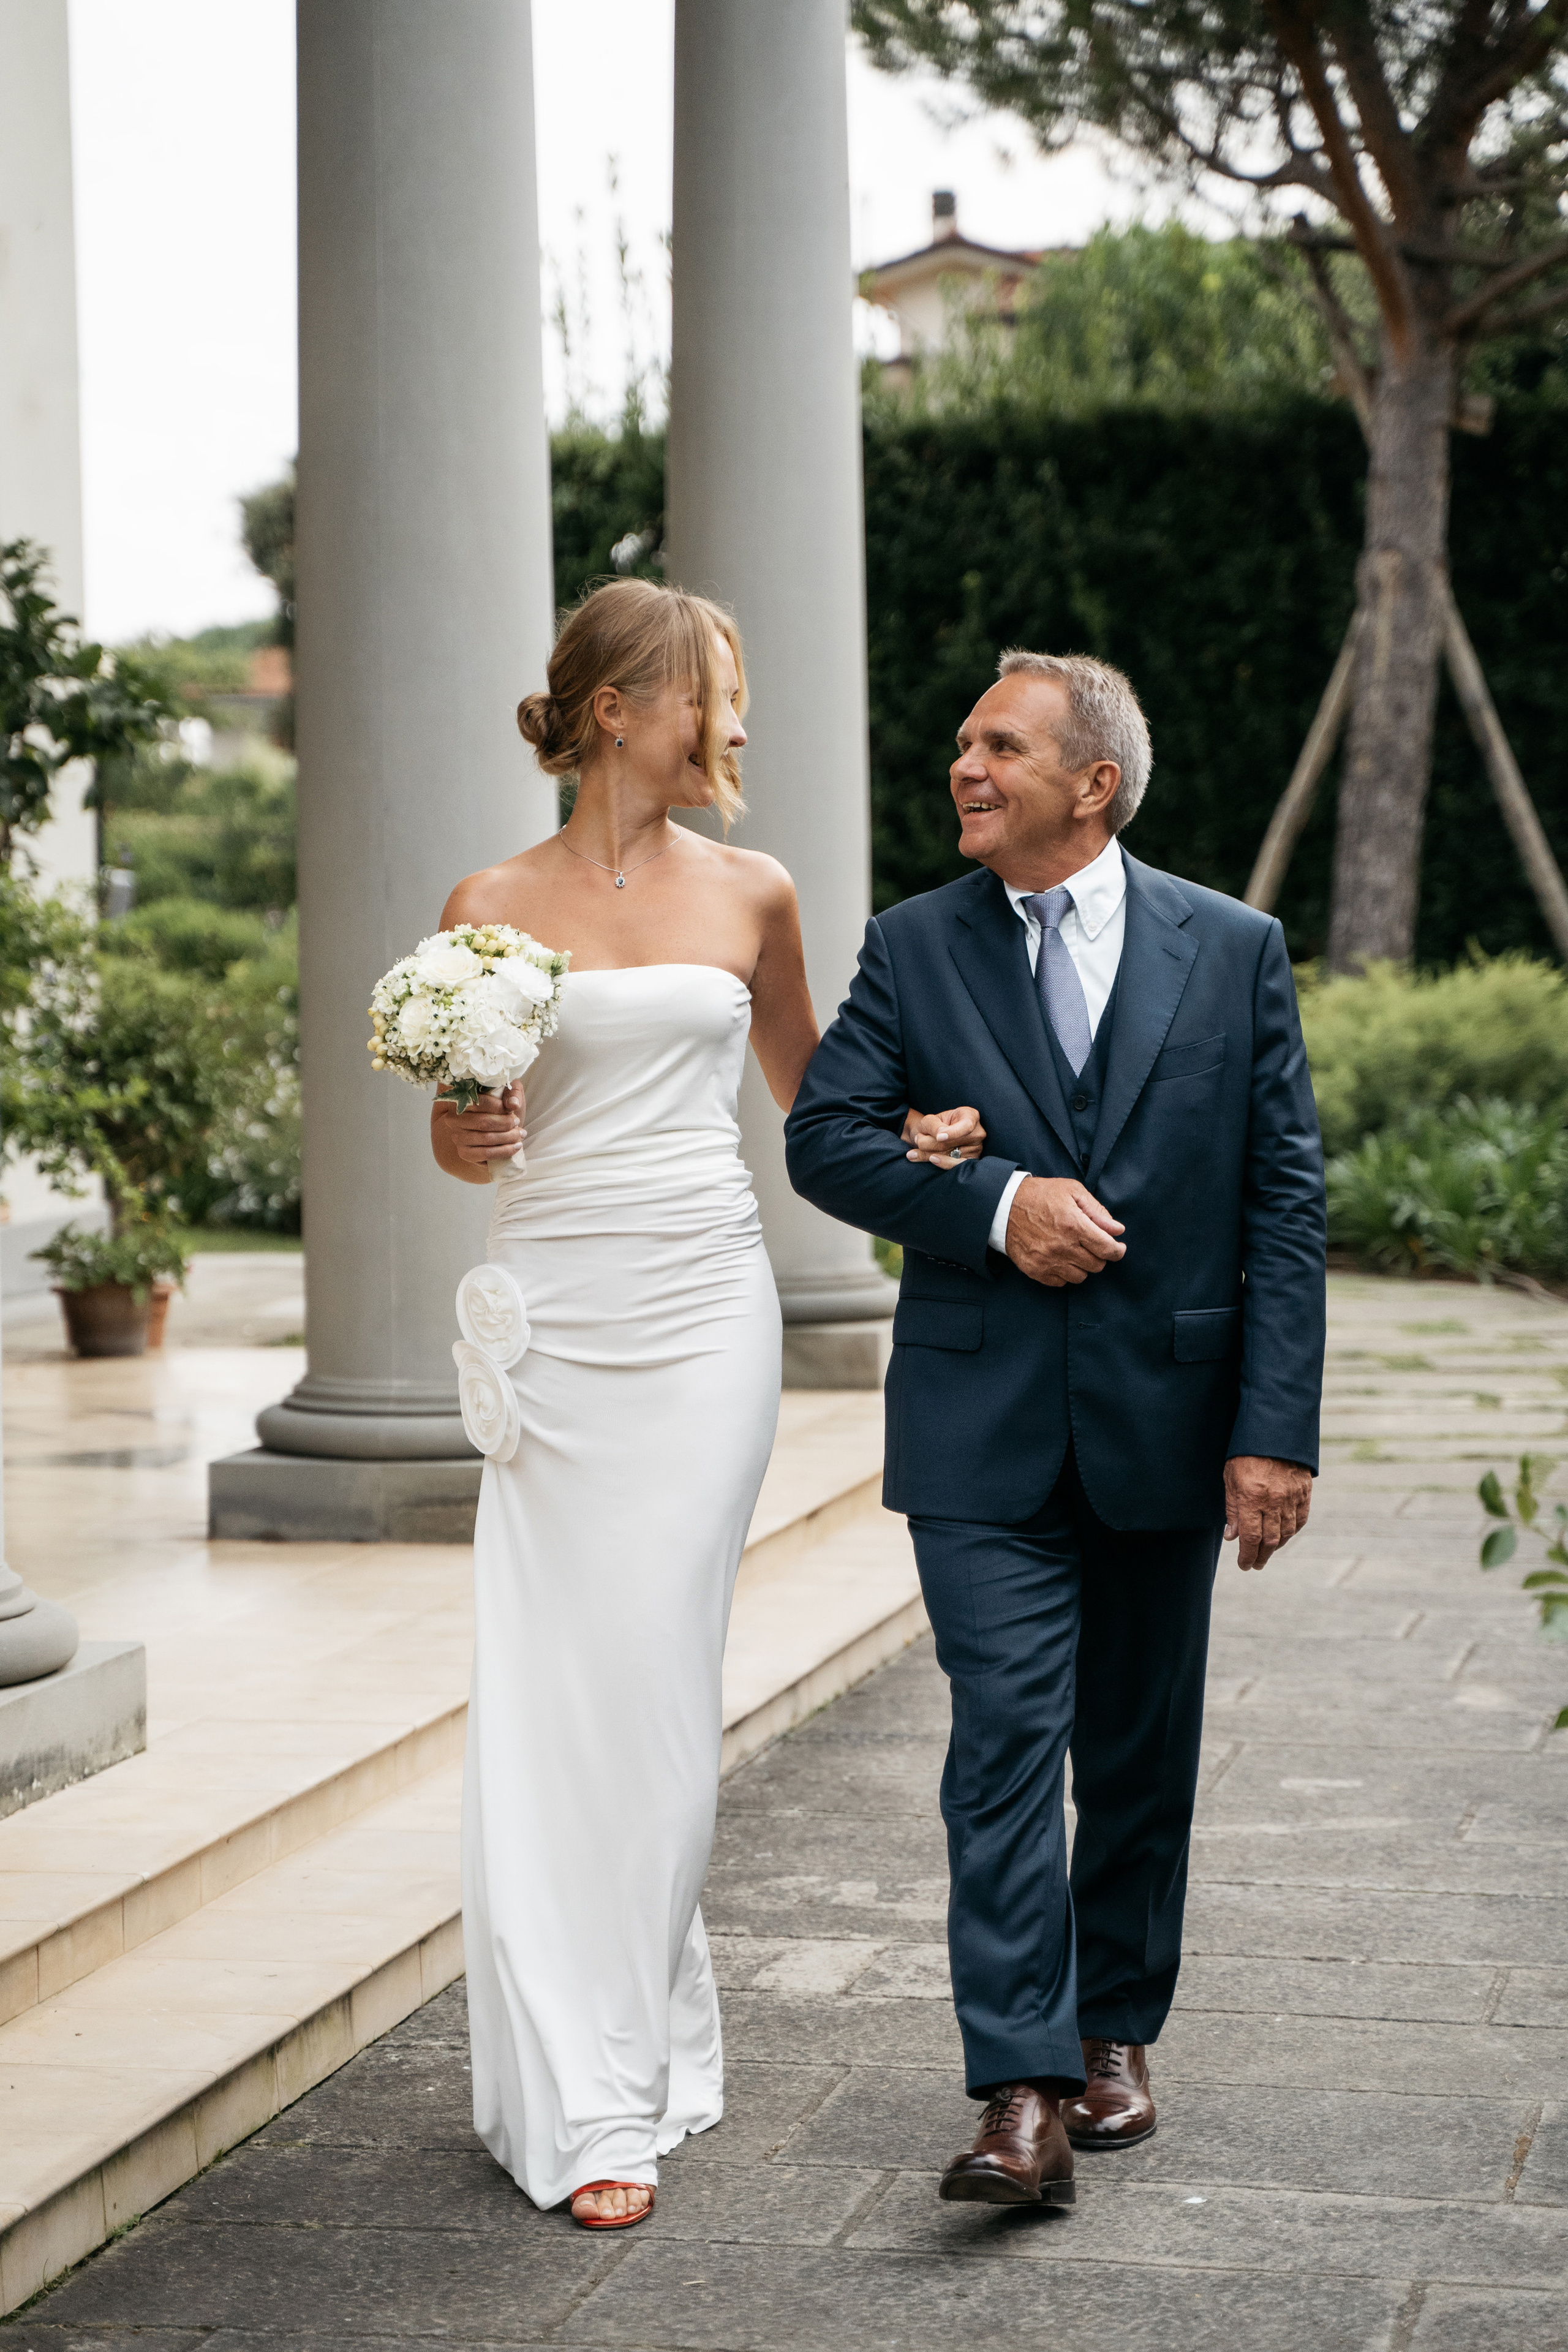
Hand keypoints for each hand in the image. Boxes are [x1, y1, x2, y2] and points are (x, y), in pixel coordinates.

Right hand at [438, 1081, 525, 1170]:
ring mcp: (457, 1137)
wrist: (497, 1129)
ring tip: (520, 1135)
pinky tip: (515, 1147)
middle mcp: (454, 1118)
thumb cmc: (501, 1109)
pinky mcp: (464, 1153)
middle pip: (483, 1122)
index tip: (512, 1109)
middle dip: (505, 1123)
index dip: (499, 1106)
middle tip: (518, 1123)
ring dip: (508, 1137)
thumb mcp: (508, 1095)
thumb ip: (512, 1093)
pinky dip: (503, 1151)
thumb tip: (513, 1103)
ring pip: (486, 1138)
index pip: (479, 1102)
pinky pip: (485, 1154)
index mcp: (461, 1099)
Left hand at [903, 1105, 986, 1167]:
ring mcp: (976, 1149)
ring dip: (930, 1154)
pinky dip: (940, 1164)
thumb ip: (934, 1125)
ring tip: (913, 1153)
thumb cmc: (932, 1125)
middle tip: (917, 1138)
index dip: (953, 1133)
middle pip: (954, 1142)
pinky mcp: (970, 1162)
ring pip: (952, 1156)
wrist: (931, 1137)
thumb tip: (940, 1137)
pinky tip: (930, 1160)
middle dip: (931, 1142)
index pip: (966, 1126)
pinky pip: (955, 1167)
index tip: (939, 1137)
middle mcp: (977, 1133)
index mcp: (970, 1116)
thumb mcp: (929, 1120)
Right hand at [1004, 1177, 1125, 1286]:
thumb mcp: (1072, 1191)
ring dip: (1082, 1265)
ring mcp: (1048, 1261)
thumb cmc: (1040, 1195)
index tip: (1118, 1247)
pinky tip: (1060, 1258)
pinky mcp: (1036, 1270)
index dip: (1118, 1250)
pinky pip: (1061, 1282)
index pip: (1107, 1249)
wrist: (1003, 1206)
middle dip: (1099, 1255)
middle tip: (1091, 1244)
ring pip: (1080, 1276)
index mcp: (1074, 1225)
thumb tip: (1117, 1230)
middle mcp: (1062, 1247)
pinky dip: (1065, 1273)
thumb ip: (1097, 1211)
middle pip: (1096, 1265)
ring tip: (1075, 1251)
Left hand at [1224, 1455, 1311, 1570]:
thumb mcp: (1230, 1478)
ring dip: (1276, 1547)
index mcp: (1251, 1498)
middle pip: (1269, 1541)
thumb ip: (1232, 1508)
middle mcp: (1273, 1501)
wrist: (1275, 1430)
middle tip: (1254, 1564)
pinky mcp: (1304, 1492)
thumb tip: (1232, 1537)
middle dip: (1260, 1556)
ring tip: (1267, 1553)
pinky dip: (1292, 1532)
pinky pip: (1300, 1520)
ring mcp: (1291, 1498)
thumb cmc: (1246, 1453)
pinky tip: (1284, 1537)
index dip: (1246, 1555)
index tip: (1243, 1565)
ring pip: (1286, 1533)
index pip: (1250, 1538)